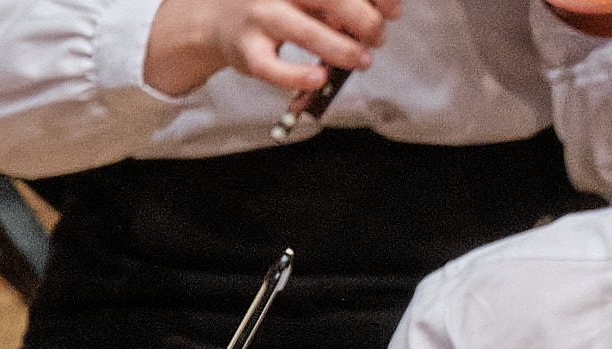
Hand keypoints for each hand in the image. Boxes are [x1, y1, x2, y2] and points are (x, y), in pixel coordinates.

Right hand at [143, 0, 392, 95]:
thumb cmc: (275, 6)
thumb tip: (377, 15)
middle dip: (364, 20)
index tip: (394, 10)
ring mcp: (260, 18)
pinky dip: (300, 75)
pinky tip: (322, 77)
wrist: (217, 19)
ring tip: (362, 60)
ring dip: (343, 49)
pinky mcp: (247, 53)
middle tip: (378, 37)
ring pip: (306, 32)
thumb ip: (333, 4)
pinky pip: (274, 68)